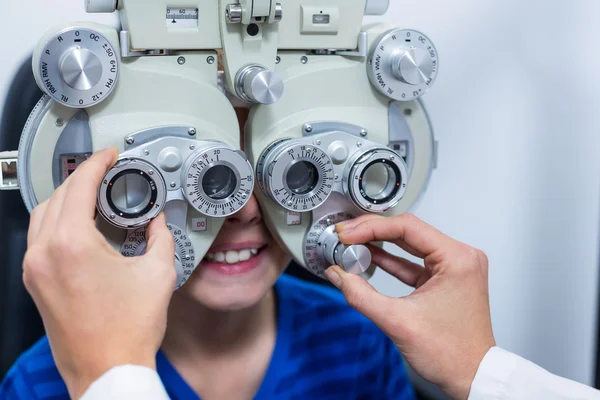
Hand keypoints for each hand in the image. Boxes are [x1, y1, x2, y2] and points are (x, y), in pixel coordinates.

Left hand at [22, 148, 175, 397]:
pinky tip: (80, 227)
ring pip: (42, 217)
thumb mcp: (158, 273)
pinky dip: (58, 223)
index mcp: (71, 245)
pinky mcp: (36, 284)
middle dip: (81, 179)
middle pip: (56, 197)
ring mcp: (35, 271)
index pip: (79, 186)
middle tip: (105, 174)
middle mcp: (44, 254)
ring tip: (92, 196)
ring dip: (66, 200)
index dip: (97, 164)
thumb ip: (161, 236)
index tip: (108, 157)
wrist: (108, 369)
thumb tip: (158, 222)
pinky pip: (39, 239)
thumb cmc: (127, 330)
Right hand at [324, 214, 494, 399]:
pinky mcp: (445, 278)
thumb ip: (361, 295)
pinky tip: (369, 256)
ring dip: (379, 244)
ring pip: (409, 244)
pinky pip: (414, 261)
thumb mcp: (398, 322)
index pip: (407, 228)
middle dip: (372, 232)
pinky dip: (391, 260)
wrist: (472, 377)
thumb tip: (338, 274)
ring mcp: (453, 267)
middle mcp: (460, 257)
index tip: (347, 234)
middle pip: (408, 231)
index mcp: (457, 259)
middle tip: (345, 234)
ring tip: (352, 243)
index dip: (371, 228)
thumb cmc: (452, 353)